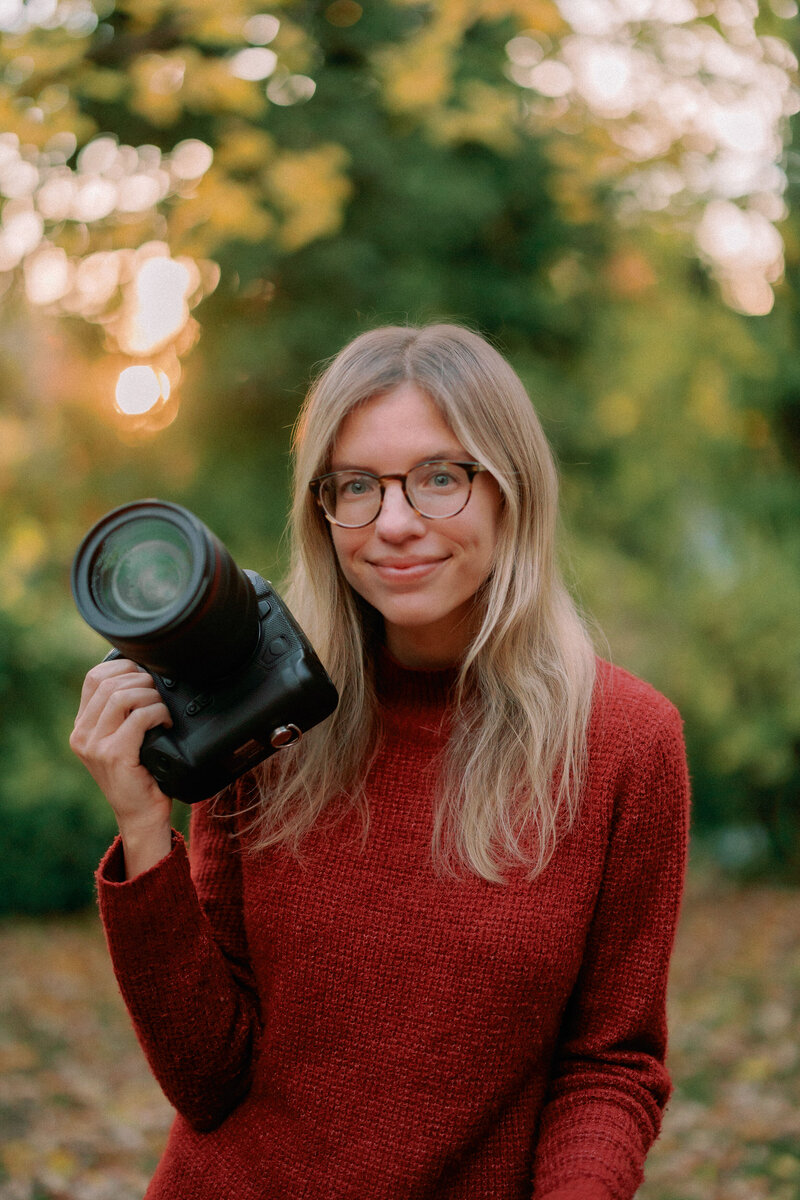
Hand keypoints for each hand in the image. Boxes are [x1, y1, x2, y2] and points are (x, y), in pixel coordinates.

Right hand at [70, 658, 173, 876]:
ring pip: (123, 696)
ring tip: (162, 710)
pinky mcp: (114, 755)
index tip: (145, 675)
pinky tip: (165, 724)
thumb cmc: (140, 774)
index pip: (94, 677)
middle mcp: (82, 734)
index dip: (123, 667)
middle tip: (159, 695)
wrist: (141, 814)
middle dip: (142, 681)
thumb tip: (144, 674)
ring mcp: (95, 745)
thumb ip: (121, 711)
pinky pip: (138, 717)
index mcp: (82, 726)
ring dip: (151, 697)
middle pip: (110, 683)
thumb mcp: (121, 738)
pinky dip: (158, 714)